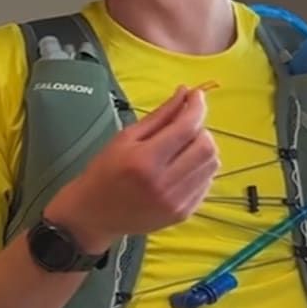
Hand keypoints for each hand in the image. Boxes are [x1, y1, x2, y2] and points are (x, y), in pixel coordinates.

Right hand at [43, 86, 217, 252]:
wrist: (95, 214)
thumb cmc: (104, 172)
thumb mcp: (125, 138)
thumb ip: (159, 116)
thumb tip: (184, 93)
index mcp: (144, 160)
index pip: (186, 128)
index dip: (196, 107)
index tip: (196, 95)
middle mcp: (164, 183)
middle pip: (206, 147)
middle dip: (201, 130)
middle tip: (185, 127)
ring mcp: (176, 201)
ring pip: (211, 165)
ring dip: (203, 149)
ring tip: (183, 148)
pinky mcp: (184, 213)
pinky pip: (207, 183)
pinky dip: (200, 169)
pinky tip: (182, 167)